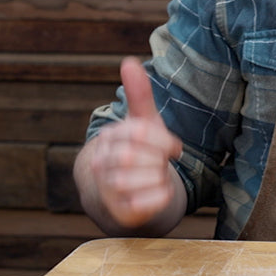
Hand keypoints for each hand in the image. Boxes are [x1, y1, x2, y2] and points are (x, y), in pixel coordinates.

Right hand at [74, 57, 183, 229]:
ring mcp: (106, 190)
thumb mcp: (141, 124)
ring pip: (137, 181)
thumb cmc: (136, 154)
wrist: (120, 195)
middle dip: (158, 160)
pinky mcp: (118, 213)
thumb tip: (129, 61)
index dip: (164, 141)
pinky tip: (159, 192)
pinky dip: (159, 198)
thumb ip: (139, 95)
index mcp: (109, 138)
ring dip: (158, 179)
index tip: (174, 148)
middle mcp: (101, 163)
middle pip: (134, 157)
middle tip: (163, 164)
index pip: (138, 133)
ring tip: (158, 177)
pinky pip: (145, 205)